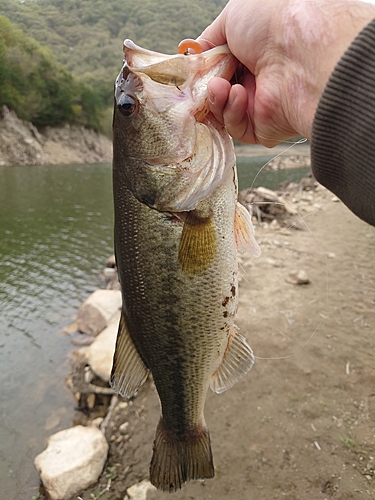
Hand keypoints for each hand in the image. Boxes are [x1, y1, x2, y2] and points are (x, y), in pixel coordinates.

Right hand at [198, 0, 374, 146]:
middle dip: (206, 85)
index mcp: (253, 52)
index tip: (193, 69)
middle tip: (204, 78)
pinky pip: (236, 128)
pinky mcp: (264, 127)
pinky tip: (239, 96)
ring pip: (223, 112)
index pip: (219, 67)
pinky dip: (231, 112)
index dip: (204, 69)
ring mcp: (262, 104)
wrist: (302, 53)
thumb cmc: (276, 24)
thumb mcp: (233, 16)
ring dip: (216, 98)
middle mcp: (259, 78)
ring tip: (220, 86)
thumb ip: (210, 37)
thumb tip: (196, 53)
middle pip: (218, 91)